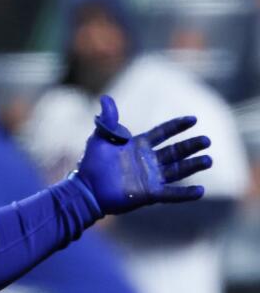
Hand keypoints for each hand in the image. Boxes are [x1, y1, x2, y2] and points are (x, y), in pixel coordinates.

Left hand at [74, 95, 211, 215]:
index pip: (163, 133)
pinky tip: (201, 191)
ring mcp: (150, 178)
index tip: (193, 120)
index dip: (177, 126)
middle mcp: (148, 161)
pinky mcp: (148, 194)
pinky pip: (171, 194)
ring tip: (208, 160)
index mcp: (139, 146)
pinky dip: (185, 194)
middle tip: (206, 141)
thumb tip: (105, 98)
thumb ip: (108, 120)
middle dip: (191, 146)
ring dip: (193, 165)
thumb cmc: (91, 164)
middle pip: (175, 151)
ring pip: (177, 170)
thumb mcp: (100, 138)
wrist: (85, 189)